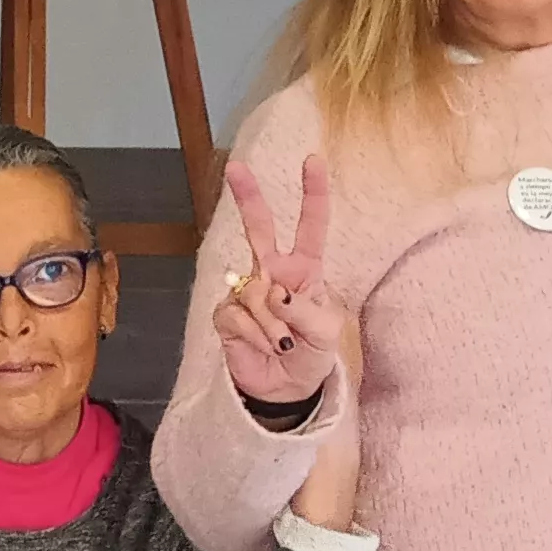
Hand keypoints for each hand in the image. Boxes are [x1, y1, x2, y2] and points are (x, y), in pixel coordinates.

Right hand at [212, 157, 342, 408]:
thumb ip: (303, 310)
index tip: (312, 160)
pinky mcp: (227, 315)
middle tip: (235, 167)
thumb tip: (273, 292)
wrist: (286, 390)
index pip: (311, 226)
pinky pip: (237, 315)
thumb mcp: (324, 333)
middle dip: (248, 197)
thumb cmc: (312, 354)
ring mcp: (247, 291)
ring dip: (271, 323)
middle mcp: (273, 272)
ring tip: (282, 344)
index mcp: (305, 269)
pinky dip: (255, 334)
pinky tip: (264, 346)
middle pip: (258, 227)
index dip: (313, 193)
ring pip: (253, 291)